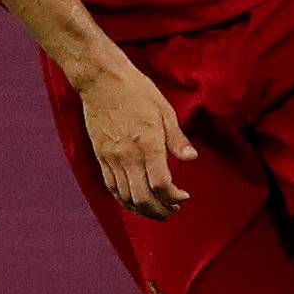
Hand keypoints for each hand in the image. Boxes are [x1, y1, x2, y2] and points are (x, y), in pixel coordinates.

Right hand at [72, 52, 196, 217]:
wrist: (103, 81)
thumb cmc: (138, 92)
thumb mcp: (165, 111)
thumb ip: (177, 139)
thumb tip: (192, 159)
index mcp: (148, 144)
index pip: (160, 184)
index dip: (173, 197)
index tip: (184, 197)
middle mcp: (128, 155)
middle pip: (142, 198)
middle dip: (160, 211)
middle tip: (173, 211)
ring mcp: (111, 158)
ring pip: (125, 197)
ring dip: (143, 210)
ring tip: (158, 210)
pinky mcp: (101, 157)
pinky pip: (111, 187)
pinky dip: (124, 200)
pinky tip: (136, 201)